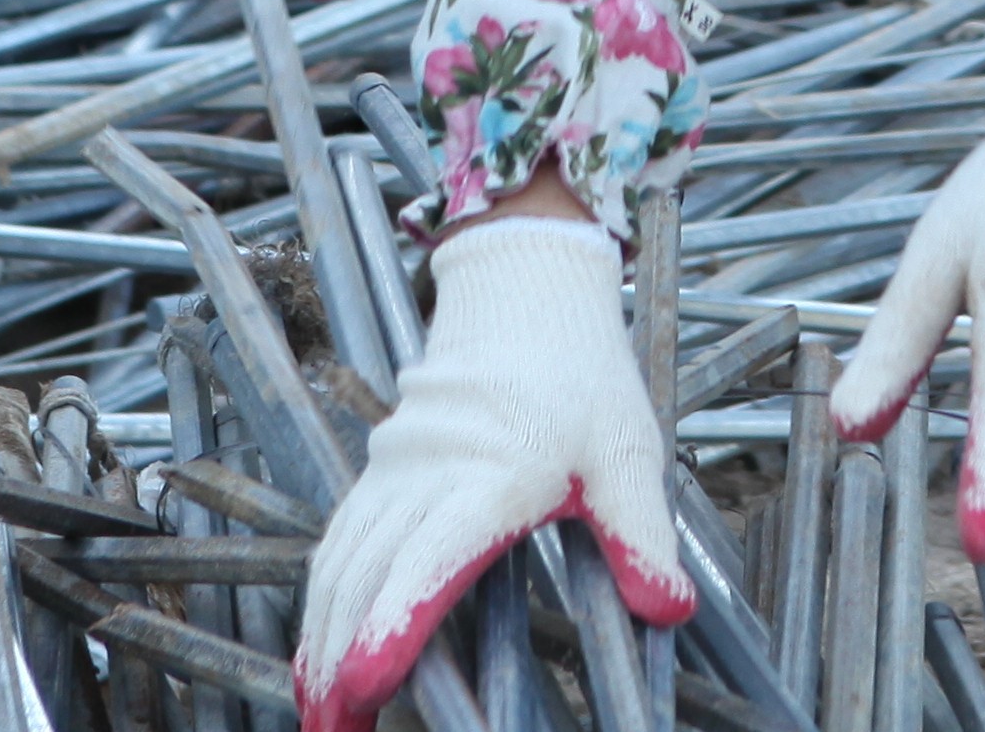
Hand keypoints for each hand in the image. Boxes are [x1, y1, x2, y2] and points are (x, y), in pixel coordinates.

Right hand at [294, 222, 691, 731]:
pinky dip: (322, 597)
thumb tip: (667, 610)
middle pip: (362, 578)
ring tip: (317, 711)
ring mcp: (393, 469)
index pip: (427, 564)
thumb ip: (641, 538)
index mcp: (490, 478)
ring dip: (318, 638)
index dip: (393, 629)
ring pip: (338, 563)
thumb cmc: (582, 377)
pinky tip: (318, 642)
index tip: (365, 688)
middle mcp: (425, 476)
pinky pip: (338, 539)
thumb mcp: (627, 454)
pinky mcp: (380, 467)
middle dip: (337, 663)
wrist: (525, 294)